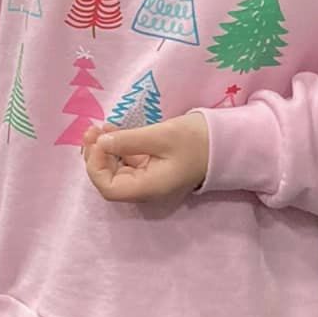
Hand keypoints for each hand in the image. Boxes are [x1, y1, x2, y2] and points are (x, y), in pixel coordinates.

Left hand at [81, 113, 208, 202]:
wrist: (225, 141)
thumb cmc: (197, 139)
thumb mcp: (161, 135)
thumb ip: (129, 140)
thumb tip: (100, 142)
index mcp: (150, 188)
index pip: (109, 188)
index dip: (96, 166)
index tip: (98, 141)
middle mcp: (146, 189)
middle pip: (110, 181)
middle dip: (96, 156)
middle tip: (92, 129)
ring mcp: (149, 180)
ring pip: (116, 170)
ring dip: (103, 150)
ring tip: (99, 127)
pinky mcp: (152, 168)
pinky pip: (127, 162)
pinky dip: (116, 148)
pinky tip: (112, 130)